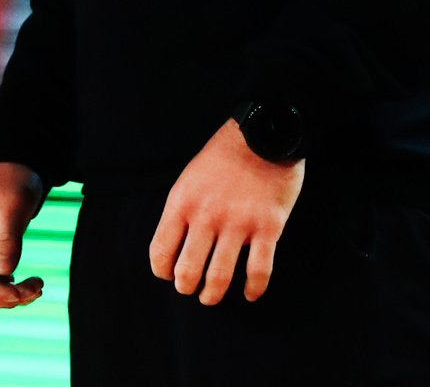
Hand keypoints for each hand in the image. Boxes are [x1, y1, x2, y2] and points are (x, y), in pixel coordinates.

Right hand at [0, 162, 47, 307]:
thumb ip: (8, 239)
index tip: (19, 292)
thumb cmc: (11, 175)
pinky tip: (31, 284)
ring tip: (37, 288)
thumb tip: (6, 274)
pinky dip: (11, 287)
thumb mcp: (13, 203)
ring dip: (8, 296)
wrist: (14, 159)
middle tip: (35, 289)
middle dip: (2, 297)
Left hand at [149, 120, 305, 304]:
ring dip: (213, 294)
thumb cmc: (225, 155)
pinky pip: (259, 270)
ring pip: (219, 277)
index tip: (170, 274)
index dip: (163, 271)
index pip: (161, 252)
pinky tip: (250, 293)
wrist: (264, 132)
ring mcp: (238, 223)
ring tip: (212, 296)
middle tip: (192, 289)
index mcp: (182, 202)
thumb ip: (183, 210)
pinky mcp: (268, 226)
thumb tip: (175, 245)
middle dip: (187, 287)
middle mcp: (206, 216)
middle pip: (188, 271)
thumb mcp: (190, 177)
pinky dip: (254, 288)